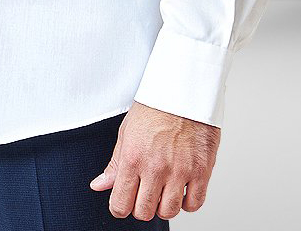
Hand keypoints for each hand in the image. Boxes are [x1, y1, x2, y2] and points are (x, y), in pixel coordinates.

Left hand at [89, 101, 220, 219]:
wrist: (182, 88)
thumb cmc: (154, 107)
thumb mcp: (126, 132)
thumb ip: (114, 164)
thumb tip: (99, 185)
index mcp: (133, 158)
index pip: (120, 204)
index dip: (120, 207)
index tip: (124, 201)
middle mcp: (155, 167)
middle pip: (144, 212)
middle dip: (141, 206)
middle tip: (145, 191)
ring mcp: (180, 170)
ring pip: (169, 211)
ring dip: (164, 205)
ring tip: (164, 188)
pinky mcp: (201, 170)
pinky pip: (194, 204)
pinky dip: (188, 202)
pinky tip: (182, 187)